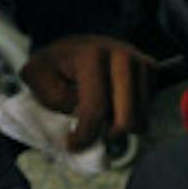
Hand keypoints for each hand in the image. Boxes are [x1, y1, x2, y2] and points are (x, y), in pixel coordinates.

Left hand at [21, 34, 149, 151]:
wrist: (76, 43)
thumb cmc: (54, 64)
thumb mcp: (36, 75)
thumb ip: (53, 96)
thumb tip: (80, 112)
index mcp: (92, 55)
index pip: (95, 109)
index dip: (84, 135)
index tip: (72, 144)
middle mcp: (122, 55)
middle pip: (126, 119)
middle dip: (108, 136)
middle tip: (93, 136)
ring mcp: (140, 61)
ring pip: (140, 118)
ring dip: (120, 127)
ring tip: (101, 120)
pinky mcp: (151, 68)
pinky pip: (148, 108)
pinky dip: (133, 116)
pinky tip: (115, 108)